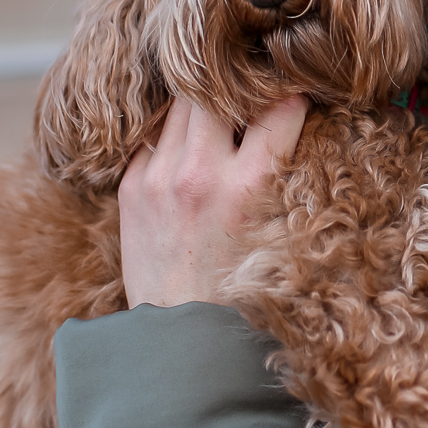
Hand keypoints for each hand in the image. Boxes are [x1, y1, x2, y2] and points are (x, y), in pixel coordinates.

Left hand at [118, 95, 307, 309]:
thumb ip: (280, 175)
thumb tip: (290, 119)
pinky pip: (153, 137)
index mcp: (248, 187)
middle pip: (220, 91)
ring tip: (216, 111)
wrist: (181, 338)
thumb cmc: (242, 290)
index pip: (280, 109)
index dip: (293, 96)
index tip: (295, 94)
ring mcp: (159, 177)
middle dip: (239, 89)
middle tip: (249, 93)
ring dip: (202, 103)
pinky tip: (185, 147)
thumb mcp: (277, 232)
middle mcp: (200, 173)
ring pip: (181, 105)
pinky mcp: (131, 187)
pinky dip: (172, 135)